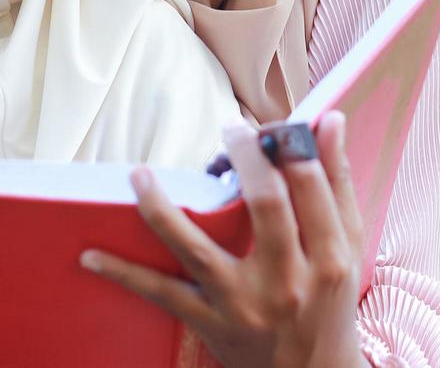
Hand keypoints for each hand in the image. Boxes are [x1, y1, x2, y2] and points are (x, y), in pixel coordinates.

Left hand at [81, 111, 370, 367]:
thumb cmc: (330, 299)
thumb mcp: (349, 245)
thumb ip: (337, 182)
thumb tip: (329, 118)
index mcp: (329, 257)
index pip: (310, 187)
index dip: (287, 146)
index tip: (267, 124)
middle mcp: (287, 282)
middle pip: (266, 206)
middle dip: (246, 158)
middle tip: (229, 128)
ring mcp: (243, 304)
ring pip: (198, 249)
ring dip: (162, 210)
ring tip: (139, 175)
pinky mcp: (209, 322)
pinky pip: (161, 293)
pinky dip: (124, 274)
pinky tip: (90, 254)